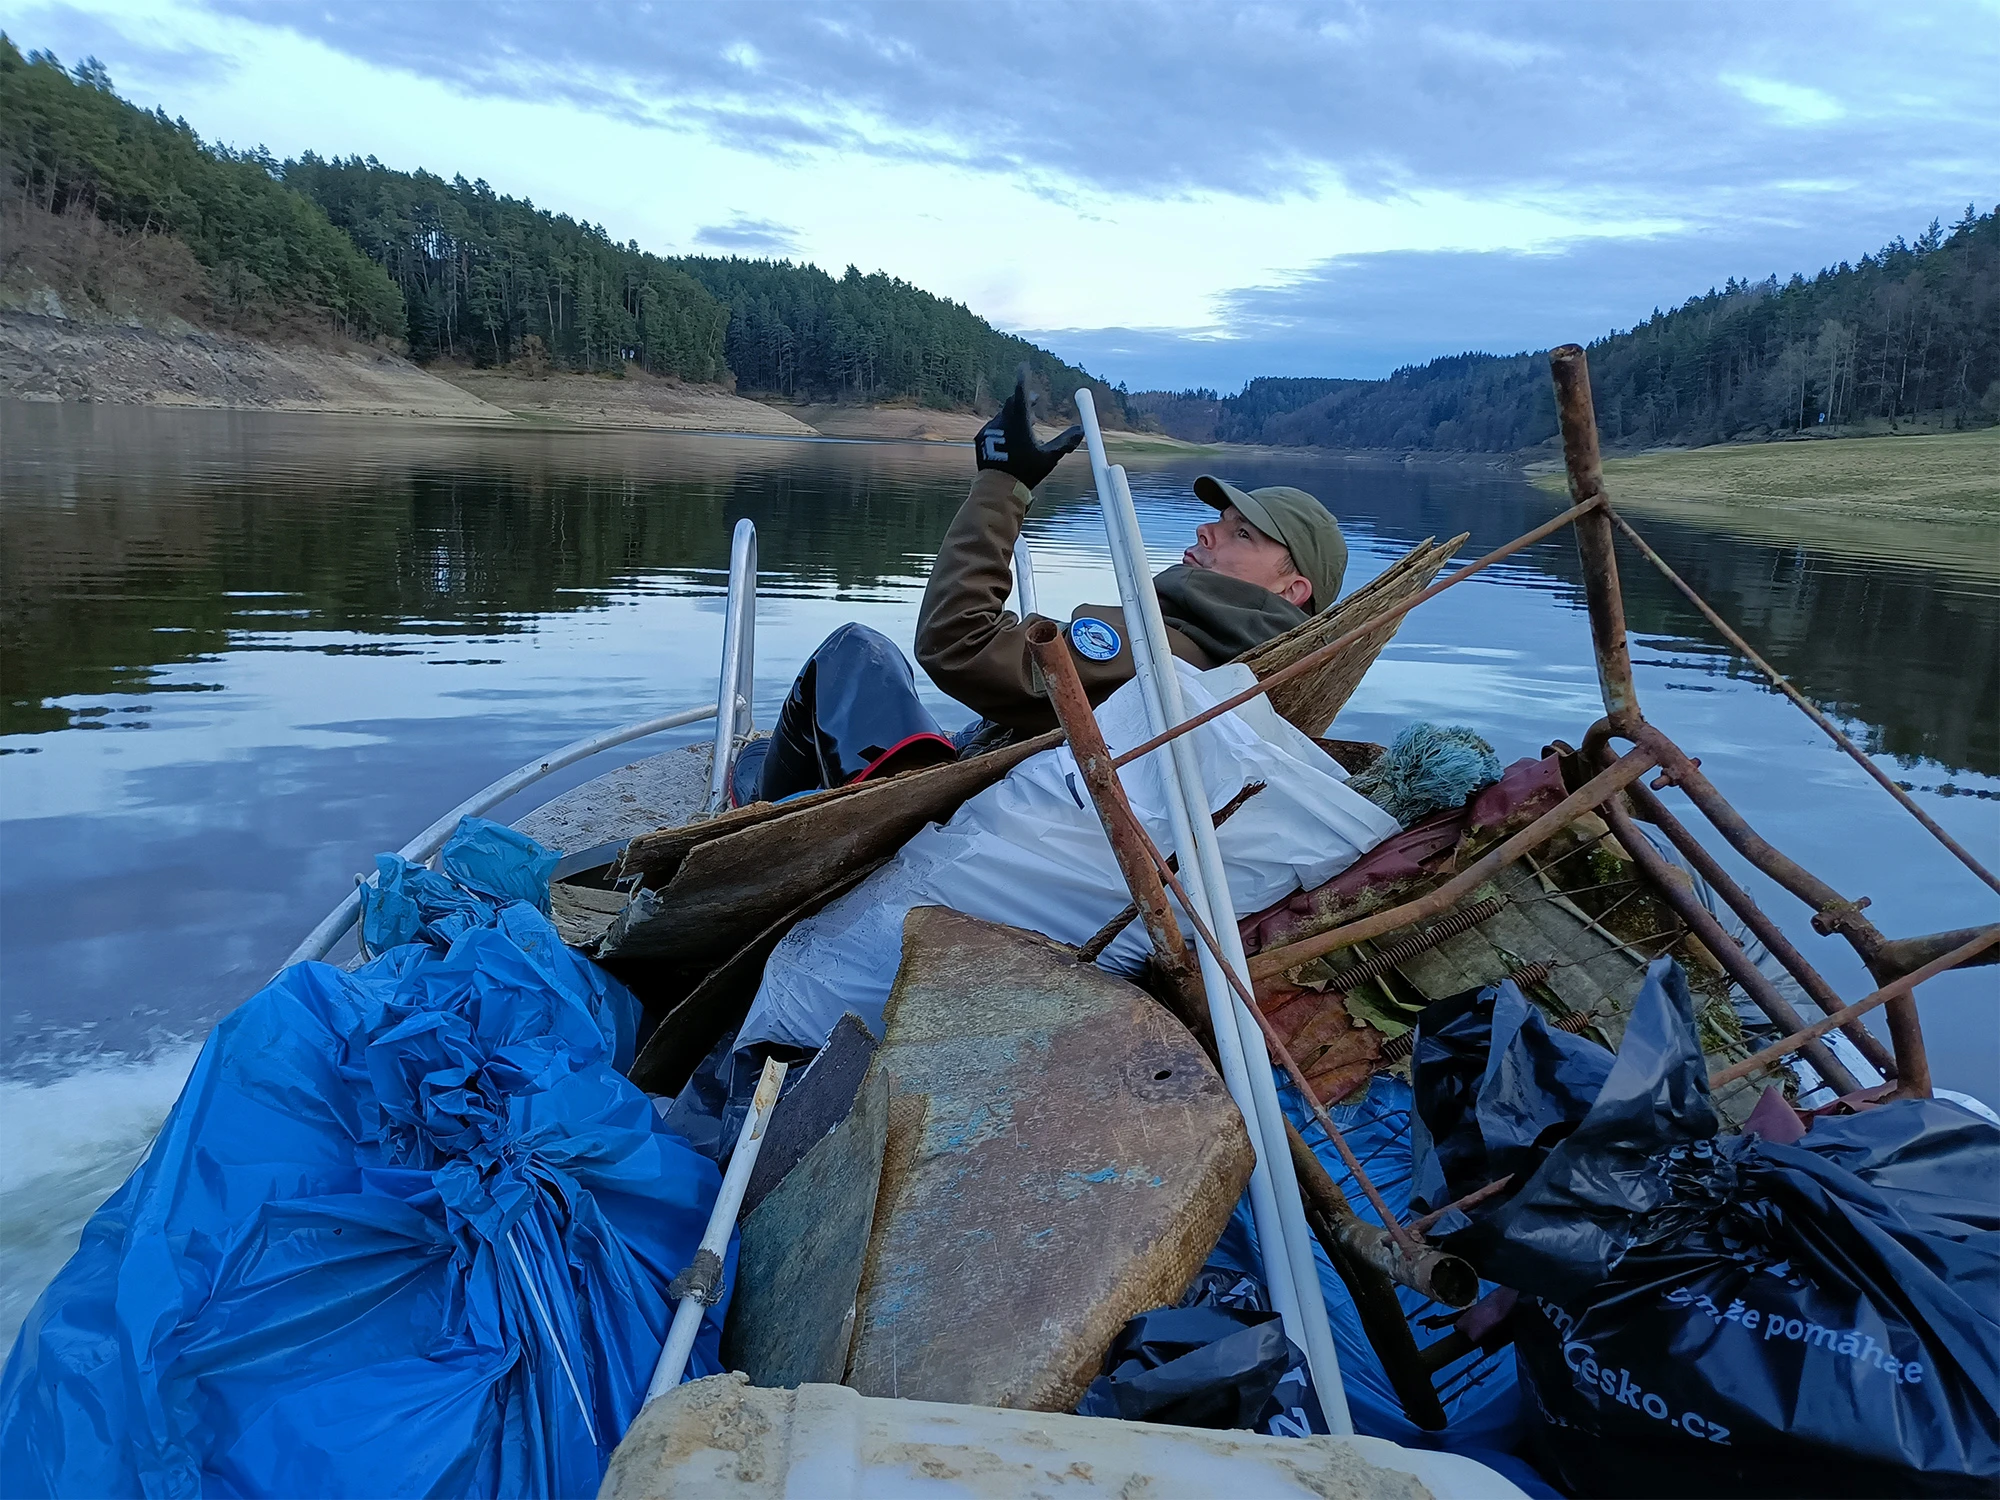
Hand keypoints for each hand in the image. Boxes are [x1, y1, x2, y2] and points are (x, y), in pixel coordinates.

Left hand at [975, 367, 1083, 489]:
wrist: (997, 489)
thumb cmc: (1025, 473)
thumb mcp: (1049, 457)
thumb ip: (1065, 442)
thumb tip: (1082, 430)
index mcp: (1018, 422)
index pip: (1021, 392)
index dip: (1023, 379)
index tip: (1024, 367)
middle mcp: (1001, 422)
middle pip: (1013, 402)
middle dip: (1025, 399)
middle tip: (1036, 401)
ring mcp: (989, 429)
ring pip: (1004, 416)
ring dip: (1015, 417)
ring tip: (1027, 426)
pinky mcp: (981, 438)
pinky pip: (994, 427)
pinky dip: (1004, 428)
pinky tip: (1010, 441)